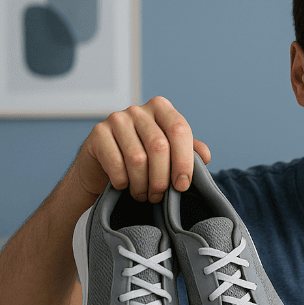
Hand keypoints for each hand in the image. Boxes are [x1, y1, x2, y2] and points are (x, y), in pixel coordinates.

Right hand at [73, 96, 211, 201]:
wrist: (102, 169)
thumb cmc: (142, 161)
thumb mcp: (169, 154)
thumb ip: (189, 152)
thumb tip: (205, 156)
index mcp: (161, 108)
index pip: (180, 130)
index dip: (184, 160)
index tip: (182, 185)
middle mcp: (139, 110)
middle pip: (159, 146)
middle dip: (162, 179)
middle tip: (159, 196)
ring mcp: (117, 119)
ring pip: (138, 158)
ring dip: (142, 185)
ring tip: (143, 195)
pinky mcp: (98, 133)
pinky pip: (116, 163)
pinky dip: (123, 181)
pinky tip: (124, 186)